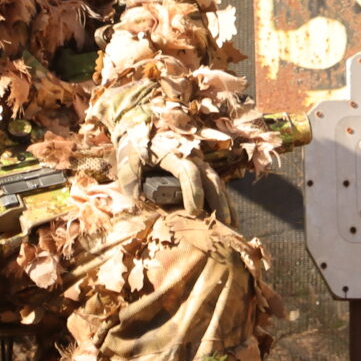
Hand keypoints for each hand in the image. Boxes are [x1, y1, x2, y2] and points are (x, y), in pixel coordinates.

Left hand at [111, 126, 229, 218]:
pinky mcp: (199, 166)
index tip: (194, 211)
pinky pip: (214, 182)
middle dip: (217, 201)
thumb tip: (154, 210)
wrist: (135, 135)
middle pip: (208, 176)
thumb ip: (138, 189)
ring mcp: (196, 159)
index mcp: (169, 152)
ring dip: (225, 202)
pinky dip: (223, 199)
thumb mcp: (128, 171)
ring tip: (232, 225)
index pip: (187, 170)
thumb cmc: (131, 156)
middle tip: (222, 224)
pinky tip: (230, 217)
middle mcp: (187, 153)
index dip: (193, 191)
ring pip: (215, 180)